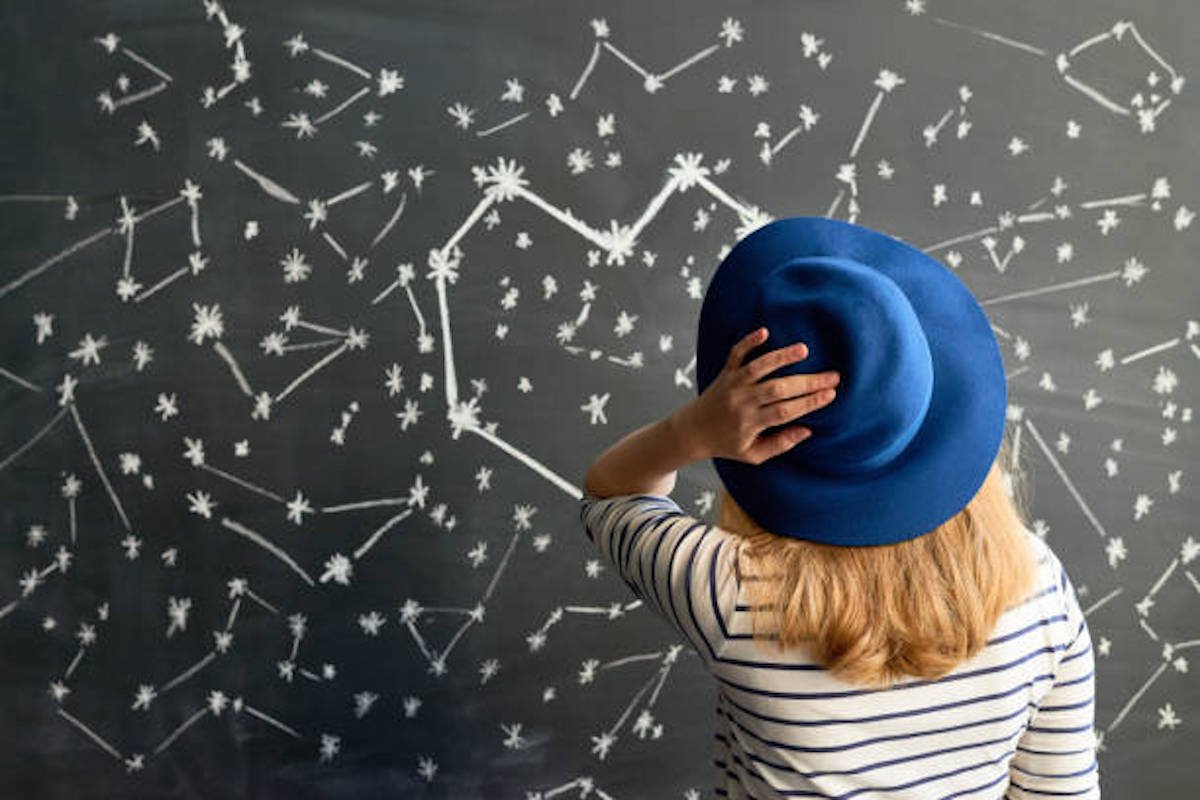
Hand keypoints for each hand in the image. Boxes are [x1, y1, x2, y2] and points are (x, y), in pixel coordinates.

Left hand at [674, 326, 839, 464]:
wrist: (691, 432)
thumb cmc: (726, 444)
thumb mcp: (753, 455)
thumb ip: (780, 444)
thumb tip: (807, 430)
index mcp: (751, 423)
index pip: (785, 411)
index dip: (809, 403)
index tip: (831, 394)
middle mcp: (742, 402)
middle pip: (778, 389)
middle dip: (807, 382)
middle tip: (833, 375)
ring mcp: (733, 384)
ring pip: (758, 368)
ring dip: (781, 357)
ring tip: (805, 349)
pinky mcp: (725, 373)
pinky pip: (735, 354)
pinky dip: (748, 342)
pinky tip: (765, 331)